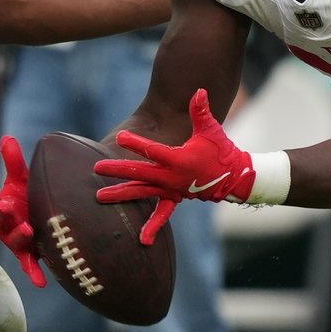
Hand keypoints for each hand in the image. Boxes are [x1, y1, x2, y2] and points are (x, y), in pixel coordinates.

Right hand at [0, 136, 46, 286]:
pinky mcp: (32, 253)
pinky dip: (34, 274)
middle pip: (1, 222)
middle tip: (6, 204)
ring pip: (16, 241)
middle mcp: (5, 227)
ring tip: (28, 229)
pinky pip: (31, 265)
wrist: (45, 213)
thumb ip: (13, 161)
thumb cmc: (27, 195)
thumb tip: (7, 137)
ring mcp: (18, 242)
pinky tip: (42, 282)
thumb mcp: (21, 178)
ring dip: (20, 236)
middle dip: (3, 214)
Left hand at [94, 89, 256, 244]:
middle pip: (139, 174)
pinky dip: (152, 226)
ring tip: (100, 197)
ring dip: (121, 194)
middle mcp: (172, 177)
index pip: (153, 151)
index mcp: (179, 160)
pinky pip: (162, 213)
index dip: (137, 144)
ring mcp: (171, 189)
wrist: (234, 177)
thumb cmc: (220, 150)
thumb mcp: (210, 130)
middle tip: (96, 168)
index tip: (121, 138)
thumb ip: (201, 111)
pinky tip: (142, 241)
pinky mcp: (174, 197)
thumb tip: (198, 90)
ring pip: (142, 192)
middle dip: (117, 170)